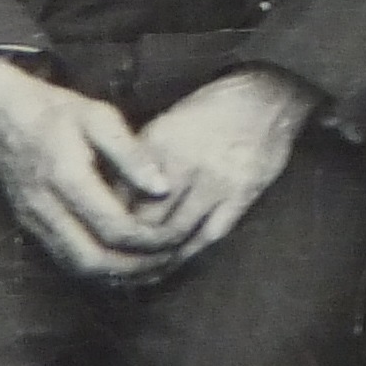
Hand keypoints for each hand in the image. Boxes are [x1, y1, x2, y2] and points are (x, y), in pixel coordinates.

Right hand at [0, 54, 189, 283]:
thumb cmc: (53, 109)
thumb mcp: (98, 116)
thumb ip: (131, 153)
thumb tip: (164, 188)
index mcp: (64, 176)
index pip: (113, 227)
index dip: (148, 239)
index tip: (177, 235)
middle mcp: (45, 206)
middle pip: (94, 259)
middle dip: (136, 267)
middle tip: (171, 259)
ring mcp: (33, 220)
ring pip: (79, 267)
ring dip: (119, 275)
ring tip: (155, 267)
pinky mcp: (30, 226)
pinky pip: (66, 261)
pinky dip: (99, 270)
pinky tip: (125, 263)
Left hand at [119, 67, 320, 271]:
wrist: (266, 96)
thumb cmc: (210, 111)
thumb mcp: (165, 124)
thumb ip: (139, 160)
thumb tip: (111, 197)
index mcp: (160, 142)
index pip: (124, 195)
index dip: (109, 221)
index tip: (99, 237)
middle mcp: (187, 163)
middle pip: (147, 219)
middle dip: (129, 246)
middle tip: (114, 262)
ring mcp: (217, 181)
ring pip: (176, 233)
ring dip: (156, 257)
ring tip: (139, 269)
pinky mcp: (241, 195)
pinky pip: (208, 236)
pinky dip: (187, 255)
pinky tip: (173, 262)